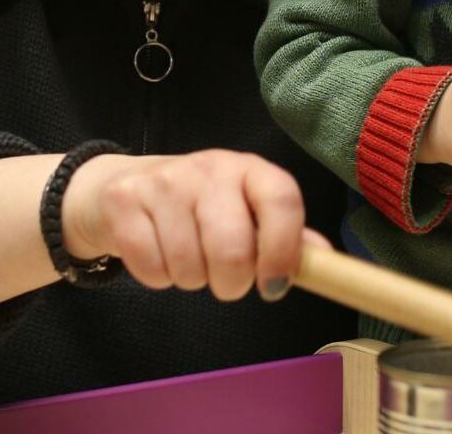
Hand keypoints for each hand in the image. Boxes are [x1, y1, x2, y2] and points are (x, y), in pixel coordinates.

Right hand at [59, 149, 325, 300]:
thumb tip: (327, 261)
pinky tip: (157, 254)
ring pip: (189, 265)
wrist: (124, 188)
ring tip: (188, 259)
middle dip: (231, 282)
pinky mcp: (124, 200)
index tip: (274, 285)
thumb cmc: (199, 208)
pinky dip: (157, 278)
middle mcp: (209, 167)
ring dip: (191, 280)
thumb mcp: (244, 211)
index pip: (282, 198)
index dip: (284, 248)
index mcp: (249, 169)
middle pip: (232, 247)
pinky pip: (151, 268)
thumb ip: (284, 235)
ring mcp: (164, 181)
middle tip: (226, 281)